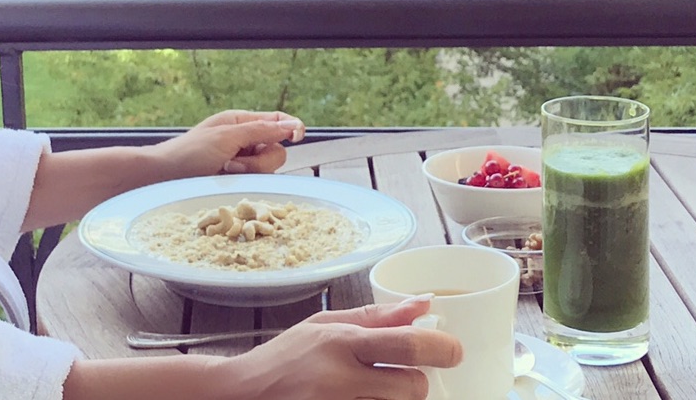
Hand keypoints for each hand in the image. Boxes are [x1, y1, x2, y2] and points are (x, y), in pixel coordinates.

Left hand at [148, 109, 306, 180]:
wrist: (163, 179)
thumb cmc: (188, 153)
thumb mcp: (226, 136)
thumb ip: (260, 130)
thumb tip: (290, 125)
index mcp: (241, 122)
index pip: (277, 121)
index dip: (291, 127)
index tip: (296, 135)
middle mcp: (244, 142)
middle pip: (276, 150)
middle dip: (261, 159)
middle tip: (235, 162)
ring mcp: (241, 165)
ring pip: (268, 170)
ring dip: (250, 172)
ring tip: (226, 173)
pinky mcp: (237, 185)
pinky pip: (256, 185)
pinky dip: (245, 184)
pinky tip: (227, 183)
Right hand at [217, 297, 462, 399]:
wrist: (241, 396)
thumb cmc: (285, 359)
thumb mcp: (324, 326)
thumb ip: (376, 318)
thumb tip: (425, 304)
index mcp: (339, 343)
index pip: (405, 346)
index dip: (440, 348)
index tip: (454, 350)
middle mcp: (340, 380)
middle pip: (412, 387)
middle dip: (412, 382)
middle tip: (394, 377)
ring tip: (367, 391)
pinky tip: (356, 398)